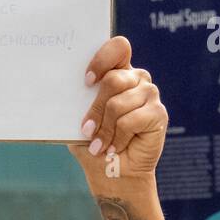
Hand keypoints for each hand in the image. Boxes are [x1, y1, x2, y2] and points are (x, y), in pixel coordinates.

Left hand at [67, 35, 167, 182]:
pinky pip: (131, 120)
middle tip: (87, 130)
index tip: (87, 82)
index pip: (118, 48)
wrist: (112, 172)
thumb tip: (60, 92)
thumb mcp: (79, 120)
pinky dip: (118, 138)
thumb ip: (78, 103)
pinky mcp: (158, 113)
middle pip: (113, 80)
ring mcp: (150, 94)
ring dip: (105, 129)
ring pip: (118, 103)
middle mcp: (136, 79)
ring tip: (100, 145)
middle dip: (95, 109)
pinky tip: (116, 147)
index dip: (102, 60)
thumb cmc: (93, 142)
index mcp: (118, 72)